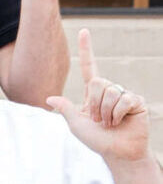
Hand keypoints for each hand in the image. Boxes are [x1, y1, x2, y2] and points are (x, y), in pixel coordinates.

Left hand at [47, 29, 150, 162]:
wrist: (118, 153)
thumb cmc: (98, 141)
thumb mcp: (76, 125)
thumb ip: (66, 109)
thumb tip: (49, 97)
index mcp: (93, 94)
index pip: (90, 67)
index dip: (87, 49)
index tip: (84, 31)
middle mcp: (109, 91)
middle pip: (98, 82)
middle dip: (95, 104)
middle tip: (100, 121)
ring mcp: (123, 95)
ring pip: (110, 91)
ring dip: (106, 112)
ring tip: (110, 123)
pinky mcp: (136, 102)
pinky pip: (124, 99)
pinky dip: (118, 113)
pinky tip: (121, 122)